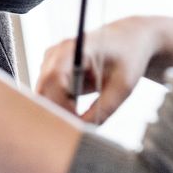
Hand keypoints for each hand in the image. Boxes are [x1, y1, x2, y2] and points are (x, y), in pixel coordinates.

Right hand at [35, 15, 172, 123]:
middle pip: (43, 89)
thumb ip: (104, 110)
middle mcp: (56, 53)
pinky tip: (75, 113)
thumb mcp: (123, 87)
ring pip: (43, 94)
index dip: (60, 104)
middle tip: (78, 130)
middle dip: (57, 112)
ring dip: (57, 111)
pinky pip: (47, 94)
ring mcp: (51, 61)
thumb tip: (83, 132)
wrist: (130, 40)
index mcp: (74, 48)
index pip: (54, 78)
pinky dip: (58, 107)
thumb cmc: (128, 59)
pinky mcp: (52, 70)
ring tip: (79, 121)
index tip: (77, 122)